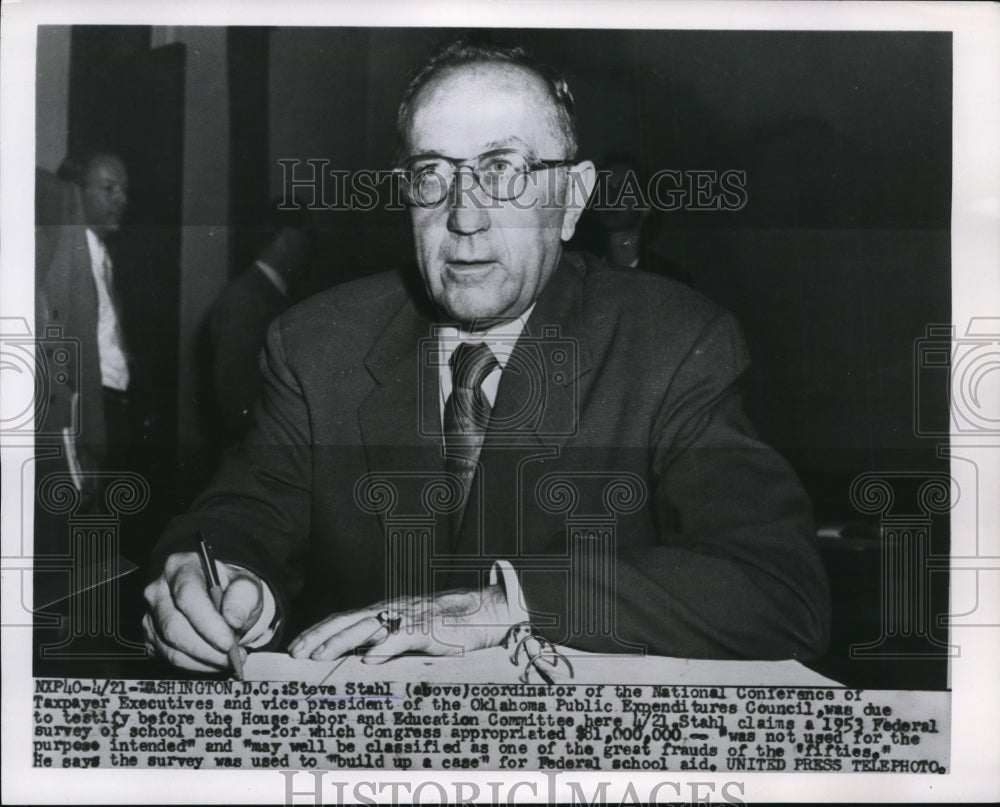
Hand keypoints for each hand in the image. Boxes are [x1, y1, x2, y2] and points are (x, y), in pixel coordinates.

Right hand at [143, 551, 263, 671]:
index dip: (207, 622)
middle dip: (206, 648)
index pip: (188, 596)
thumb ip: (243, 598)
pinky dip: (196, 665)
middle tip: (233, 657)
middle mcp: (159, 590)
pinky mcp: (151, 638)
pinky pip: (169, 659)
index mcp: (181, 567)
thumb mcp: (247, 586)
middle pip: (174, 625)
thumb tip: (233, 620)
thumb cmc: (232, 590)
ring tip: (229, 659)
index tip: (227, 642)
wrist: (224, 600)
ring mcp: (151, 615)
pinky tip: (214, 661)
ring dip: (203, 660)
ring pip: (171, 647)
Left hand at [289, 586, 510, 663]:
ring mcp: (411, 617)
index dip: (320, 631)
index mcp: (387, 612)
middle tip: (295, 653)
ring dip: (342, 642)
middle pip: (348, 620)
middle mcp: (394, 610)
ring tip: (319, 658)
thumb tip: (364, 660)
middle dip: (319, 636)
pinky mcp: (430, 628)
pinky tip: (369, 659)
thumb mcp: (414, 637)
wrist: (488, 611)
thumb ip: (390, 644)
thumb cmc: (451, 627)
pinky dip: (385, 647)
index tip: (296, 647)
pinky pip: (404, 637)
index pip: (345, 619)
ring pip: (369, 627)